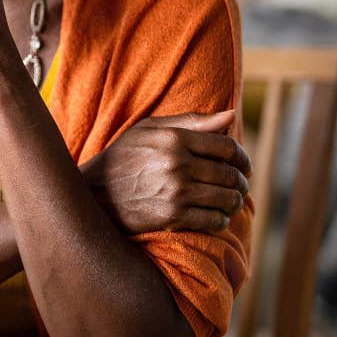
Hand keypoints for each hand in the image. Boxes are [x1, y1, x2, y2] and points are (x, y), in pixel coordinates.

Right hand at [80, 110, 251, 234]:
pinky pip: (213, 220)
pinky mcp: (173, 217)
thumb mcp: (149, 129)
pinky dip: (221, 220)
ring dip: (234, 201)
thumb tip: (232, 115)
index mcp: (174, 139)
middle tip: (240, 185)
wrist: (93, 194)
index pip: (226, 147)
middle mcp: (177, 164)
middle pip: (230, 174)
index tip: (243, 164)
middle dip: (241, 181)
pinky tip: (215, 215)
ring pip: (226, 199)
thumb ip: (192, 121)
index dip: (242, 157)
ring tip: (230, 201)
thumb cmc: (123, 157)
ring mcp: (176, 192)